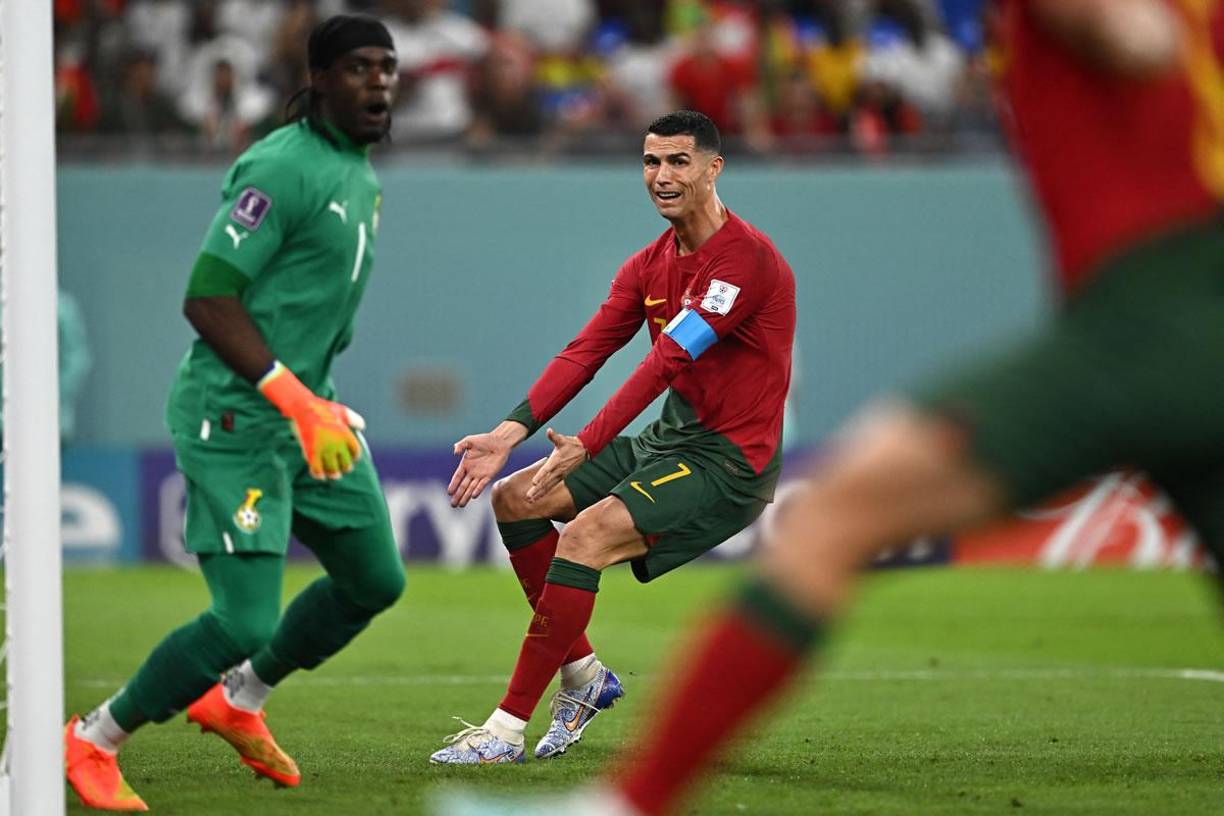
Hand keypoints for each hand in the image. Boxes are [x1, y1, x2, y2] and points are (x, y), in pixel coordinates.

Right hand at [258, 362, 364, 479]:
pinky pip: (317, 469)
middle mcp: (338, 444)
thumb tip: (362, 427)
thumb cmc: (324, 408)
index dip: (354, 457)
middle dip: (345, 468)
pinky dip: (318, 474)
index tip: (352, 459)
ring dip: (333, 474)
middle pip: (346, 464)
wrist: (304, 407)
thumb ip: (354, 419)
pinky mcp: (311, 452)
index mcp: (347, 435)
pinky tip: (319, 475)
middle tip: (343, 469)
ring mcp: (325, 449)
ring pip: (332, 470)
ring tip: (333, 475)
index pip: (355, 453)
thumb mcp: (342, 411)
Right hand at [448, 427, 516, 507]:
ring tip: (461, 505)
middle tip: (453, 505)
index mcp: (465, 464)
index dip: (453, 485)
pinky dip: (478, 490)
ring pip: (471, 488)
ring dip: (466, 497)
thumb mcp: (469, 440)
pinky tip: (473, 496)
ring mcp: (480, 474)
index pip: (457, 477)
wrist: (499, 441)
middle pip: (463, 486)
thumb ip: (460, 445)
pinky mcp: (490, 475)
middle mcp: (472, 472)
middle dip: (458, 496)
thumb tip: (455, 452)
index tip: (449, 493)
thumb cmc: (484, 440)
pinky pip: (482, 484)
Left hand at [526, 429, 587, 503]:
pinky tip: (537, 498)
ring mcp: (559, 475)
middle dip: (537, 490)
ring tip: (530, 501)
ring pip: (548, 486)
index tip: (534, 483)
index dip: (541, 476)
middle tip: (528, 497)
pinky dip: (544, 493)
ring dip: (539, 494)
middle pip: (546, 482)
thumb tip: (549, 430)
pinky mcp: (560, 478)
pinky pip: (551, 487)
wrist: (583, 450)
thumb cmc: (570, 444)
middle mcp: (558, 470)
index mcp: (556, 461)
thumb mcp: (562, 439)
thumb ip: (554, 436)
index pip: (547, 470)